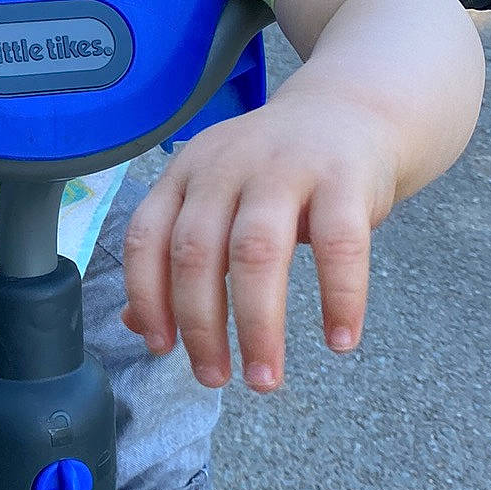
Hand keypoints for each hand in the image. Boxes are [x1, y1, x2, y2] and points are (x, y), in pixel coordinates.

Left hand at [121, 88, 400, 392]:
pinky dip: (340, 299)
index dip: (146, 296)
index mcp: (186, 172)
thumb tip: (137, 324)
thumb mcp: (217, 198)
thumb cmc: (276, 171)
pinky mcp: (343, 177)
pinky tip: (340, 341)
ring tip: (264, 378)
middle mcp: (226, 165)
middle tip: (214, 378)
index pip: (146, 237)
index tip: (162, 347)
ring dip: (258, 326)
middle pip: (197, 252)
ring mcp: (285, 167)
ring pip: (256, 253)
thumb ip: (176, 255)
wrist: (353, 111)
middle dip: (201, 326)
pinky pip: (339, 245)